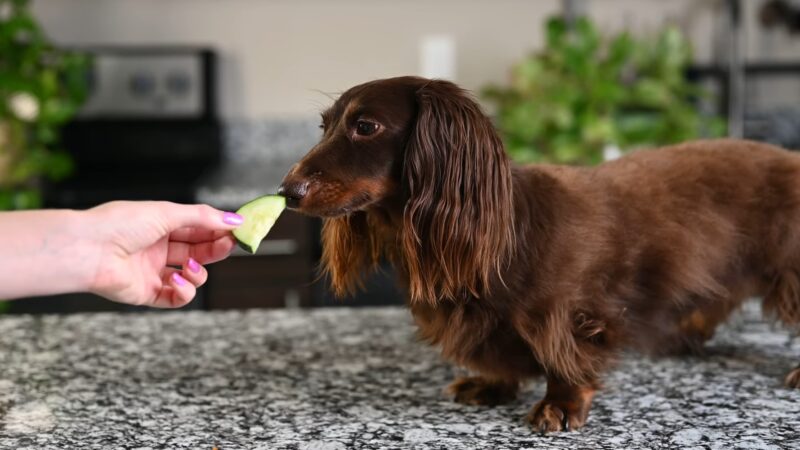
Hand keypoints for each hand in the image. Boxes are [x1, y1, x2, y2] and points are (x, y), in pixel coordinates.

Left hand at [85, 201, 243, 307]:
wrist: (87, 250)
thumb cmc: (120, 224)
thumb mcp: (167, 213)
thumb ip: (203, 218)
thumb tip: (234, 220)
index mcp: (161, 225)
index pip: (199, 228)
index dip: (219, 230)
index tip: (239, 230)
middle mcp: (158, 248)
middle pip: (199, 251)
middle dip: (216, 250)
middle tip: (229, 246)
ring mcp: (153, 271)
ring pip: (191, 276)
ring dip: (198, 272)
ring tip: (189, 266)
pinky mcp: (147, 293)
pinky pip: (176, 297)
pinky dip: (183, 290)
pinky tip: (176, 280)